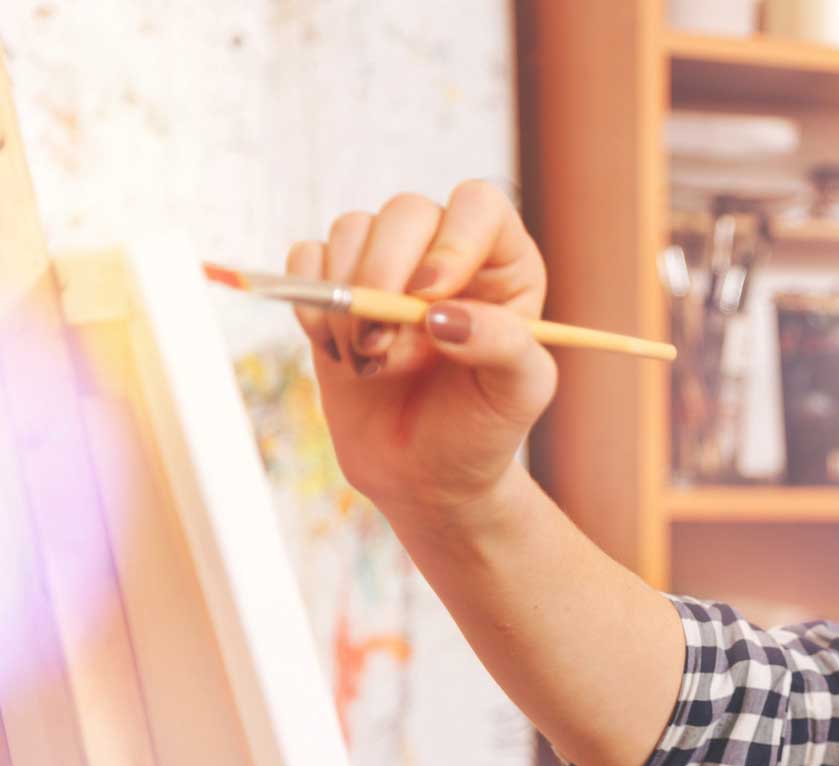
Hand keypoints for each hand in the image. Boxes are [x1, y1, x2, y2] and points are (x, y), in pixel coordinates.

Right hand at [286, 180, 557, 524]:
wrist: (426, 473)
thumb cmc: (483, 429)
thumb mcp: (518, 395)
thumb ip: (503, 346)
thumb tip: (444, 313)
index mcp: (504, 265)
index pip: (479, 205)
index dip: (451, 240)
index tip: (430, 296)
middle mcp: (445, 252)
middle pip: (405, 211)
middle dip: (385, 275)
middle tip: (384, 344)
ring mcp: (387, 265)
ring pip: (351, 230)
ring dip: (349, 299)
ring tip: (371, 363)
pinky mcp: (336, 288)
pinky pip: (306, 259)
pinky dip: (310, 304)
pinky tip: (337, 352)